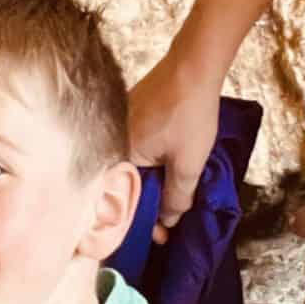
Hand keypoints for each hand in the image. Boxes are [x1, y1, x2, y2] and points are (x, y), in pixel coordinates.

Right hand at [126, 51, 223, 245]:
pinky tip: (165, 163)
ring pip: (132, 165)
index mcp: (120, 157)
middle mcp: (111, 142)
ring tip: (169, 196)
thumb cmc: (190, 115)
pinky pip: (134, 147)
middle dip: (147, 204)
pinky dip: (148, 160)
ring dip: (149, 181)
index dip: (144, 223)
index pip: (124, 201)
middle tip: (167, 221)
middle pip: (126, 184)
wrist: (193, 66)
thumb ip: (176, 198)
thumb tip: (167, 222)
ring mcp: (118, 124)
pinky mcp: (128, 113)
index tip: (161, 237)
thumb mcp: (188, 164)